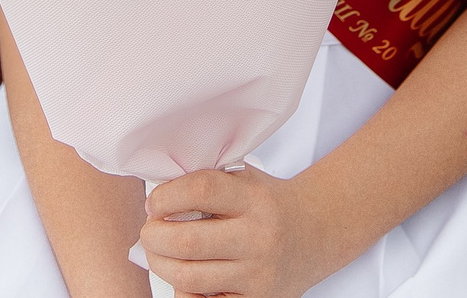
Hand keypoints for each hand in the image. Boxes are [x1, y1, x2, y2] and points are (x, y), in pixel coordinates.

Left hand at [140, 167, 341, 297]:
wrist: (316, 232)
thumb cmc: (269, 203)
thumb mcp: (245, 179)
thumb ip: (207, 180)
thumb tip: (157, 194)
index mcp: (254, 198)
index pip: (201, 190)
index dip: (166, 196)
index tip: (154, 201)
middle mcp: (259, 236)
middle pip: (186, 242)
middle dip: (153, 236)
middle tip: (150, 230)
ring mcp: (258, 274)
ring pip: (189, 277)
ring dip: (161, 265)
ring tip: (160, 254)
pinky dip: (185, 292)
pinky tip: (185, 278)